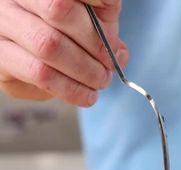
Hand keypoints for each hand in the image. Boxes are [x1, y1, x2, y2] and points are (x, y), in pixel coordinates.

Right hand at [0, 0, 127, 105]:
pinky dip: (70, 89)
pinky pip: (39, 74)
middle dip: (93, 47)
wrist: (27, 49)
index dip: (96, 17)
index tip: (114, 47)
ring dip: (83, 71)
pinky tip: (85, 96)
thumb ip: (103, 24)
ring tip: (100, 83)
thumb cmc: (61, 29)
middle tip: (108, 70)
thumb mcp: (86, 17)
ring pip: (47, 47)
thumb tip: (119, 54)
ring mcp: (2, 25)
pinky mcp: (0, 58)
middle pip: (58, 13)